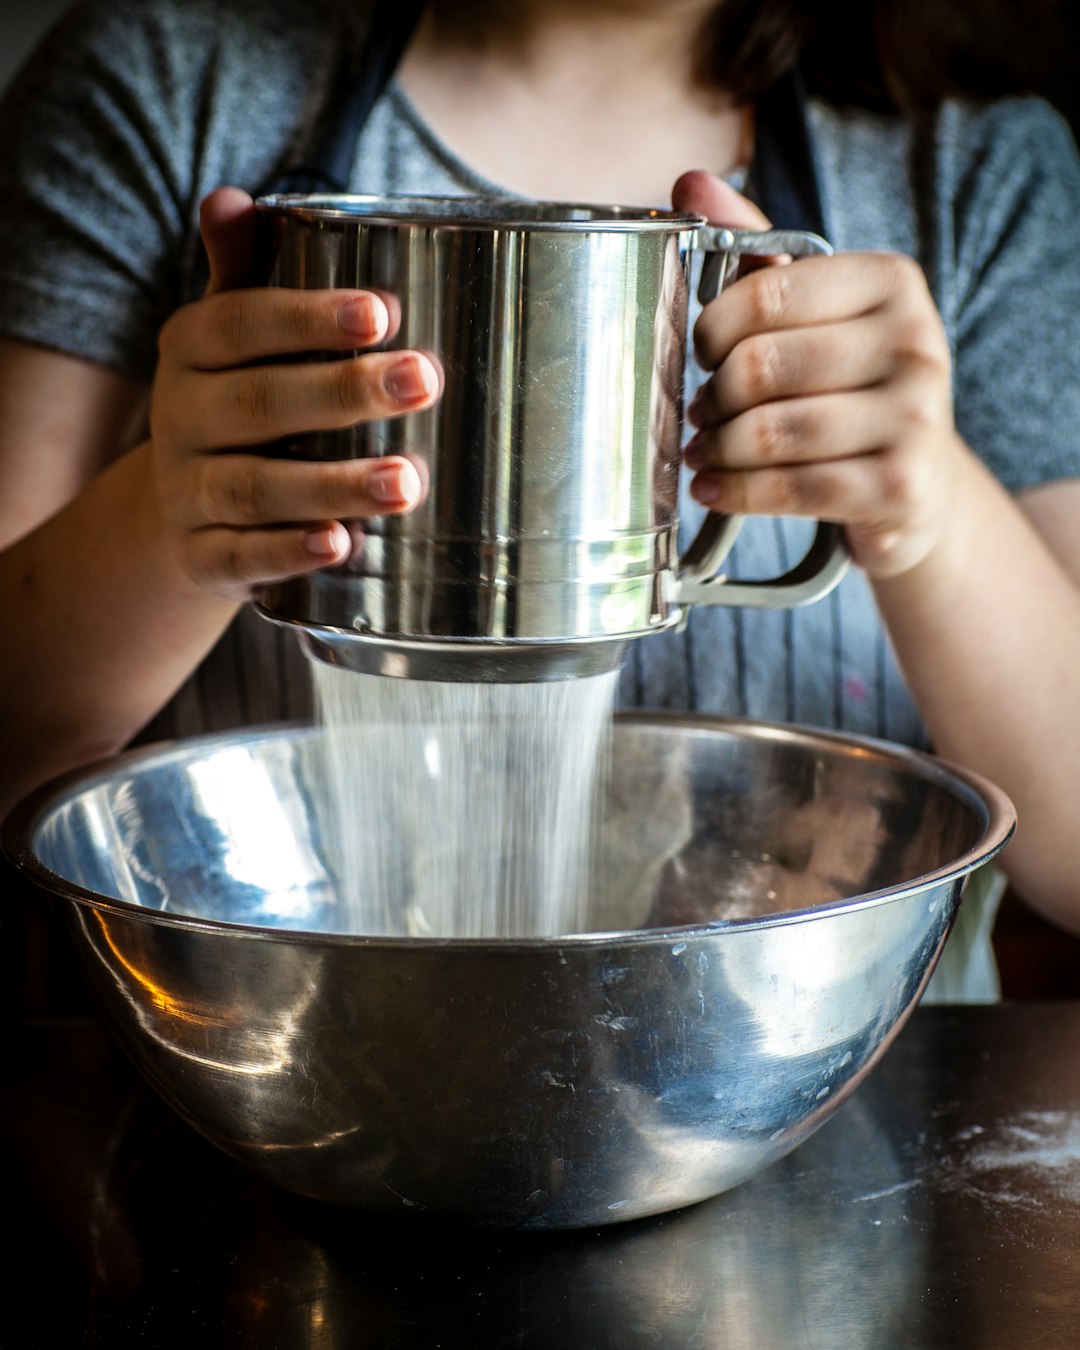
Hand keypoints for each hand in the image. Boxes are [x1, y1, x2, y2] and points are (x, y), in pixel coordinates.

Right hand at [149, 188, 438, 601]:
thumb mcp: (235, 336)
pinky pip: (241, 559)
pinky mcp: (203, 559)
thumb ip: (245, 273)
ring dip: (333, 486)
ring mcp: (187, 494)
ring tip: (405, 483)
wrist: (183, 510)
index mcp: (189, 350)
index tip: (384, 312)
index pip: (240, 325)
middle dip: (342, 392)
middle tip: (423, 381)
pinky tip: (342, 545)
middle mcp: (179, 419)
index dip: (308, 318)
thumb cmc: (240, 400)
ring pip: (254, 489)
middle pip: (257, 405)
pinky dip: (290, 554)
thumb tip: (230, 199)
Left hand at [672, 170, 965, 578]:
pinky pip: (788, 488)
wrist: (919, 484)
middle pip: (760, 367)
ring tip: (704, 450)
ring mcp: (915, 418)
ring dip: (716, 448)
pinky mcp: (899, 487)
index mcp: (891, 281)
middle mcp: (915, 342)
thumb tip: (691, 182)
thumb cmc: (852, 386)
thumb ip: (756, 250)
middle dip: (712, 397)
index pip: (764, 293)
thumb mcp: (816, 312)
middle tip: (701, 412)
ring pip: (767, 433)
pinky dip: (733, 491)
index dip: (709, 330)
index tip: (701, 353)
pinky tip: (711, 487)